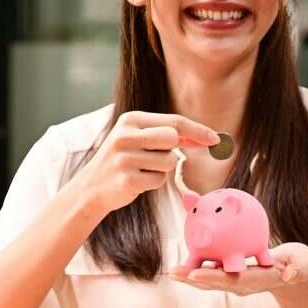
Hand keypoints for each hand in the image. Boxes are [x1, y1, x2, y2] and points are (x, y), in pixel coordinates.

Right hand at [72, 111, 218, 215]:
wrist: (91, 187)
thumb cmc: (122, 161)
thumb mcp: (138, 139)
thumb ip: (167, 134)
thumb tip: (205, 136)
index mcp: (130, 120)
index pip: (174, 121)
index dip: (198, 130)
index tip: (215, 138)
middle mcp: (125, 135)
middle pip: (173, 138)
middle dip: (173, 150)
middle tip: (155, 157)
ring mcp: (125, 157)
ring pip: (169, 161)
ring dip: (162, 169)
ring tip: (142, 169)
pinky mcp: (127, 179)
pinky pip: (159, 180)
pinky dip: (154, 182)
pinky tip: (137, 180)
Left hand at [169, 242, 307, 295]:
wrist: (293, 272)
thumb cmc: (299, 265)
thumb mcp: (304, 265)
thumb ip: (299, 269)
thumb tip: (290, 275)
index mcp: (257, 280)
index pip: (232, 280)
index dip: (213, 277)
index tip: (195, 273)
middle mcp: (242, 284)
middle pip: (215, 282)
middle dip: (192, 279)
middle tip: (173, 272)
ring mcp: (236, 281)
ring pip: (210, 278)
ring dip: (189, 276)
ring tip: (171, 270)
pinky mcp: (232, 274)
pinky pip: (213, 269)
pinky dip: (198, 265)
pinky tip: (183, 258)